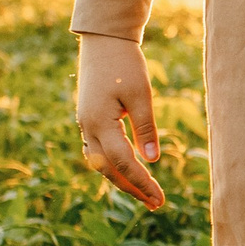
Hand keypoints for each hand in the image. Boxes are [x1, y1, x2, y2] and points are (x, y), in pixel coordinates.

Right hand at [77, 34, 165, 211]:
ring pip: (101, 163)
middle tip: (155, 203)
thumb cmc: (125, 64)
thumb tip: (151, 161)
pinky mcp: (89, 119)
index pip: (122, 163)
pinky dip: (114, 165)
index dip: (141, 182)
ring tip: (145, 193)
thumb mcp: (141, 95)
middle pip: (108, 169)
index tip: (159, 198)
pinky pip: (100, 151)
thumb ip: (145, 128)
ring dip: (122, 180)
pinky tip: (130, 171)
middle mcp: (88, 128)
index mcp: (99, 123)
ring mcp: (86, 124)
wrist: (103, 42)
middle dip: (132, 188)